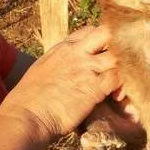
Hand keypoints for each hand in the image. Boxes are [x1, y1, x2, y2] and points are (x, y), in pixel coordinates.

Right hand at [0, 26, 118, 142]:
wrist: (25, 118)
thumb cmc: (27, 101)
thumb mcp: (41, 70)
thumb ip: (59, 64)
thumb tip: (65, 70)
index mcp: (63, 48)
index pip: (90, 31)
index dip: (102, 40)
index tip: (105, 53)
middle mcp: (77, 53)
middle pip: (108, 34)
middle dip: (119, 44)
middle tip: (122, 62)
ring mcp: (87, 68)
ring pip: (118, 55)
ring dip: (124, 67)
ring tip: (121, 82)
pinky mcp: (95, 87)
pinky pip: (118, 78)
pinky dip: (123, 86)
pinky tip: (117, 96)